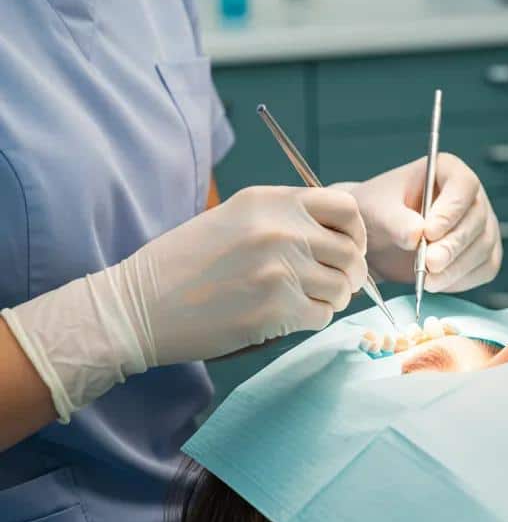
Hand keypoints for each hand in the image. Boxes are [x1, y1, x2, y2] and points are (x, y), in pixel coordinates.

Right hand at [2, 186, 368, 419]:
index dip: (355, 233)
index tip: (347, 249)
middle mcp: (282, 230)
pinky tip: (285, 318)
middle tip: (332, 286)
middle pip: (350, 253)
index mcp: (272, 201)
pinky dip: (311, 320)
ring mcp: (281, 269)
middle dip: (348, 274)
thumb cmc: (185, 263)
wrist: (138, 305)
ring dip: (330, 300)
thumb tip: (339, 238)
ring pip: (340, 288)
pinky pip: (321, 316)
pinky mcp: (276, 309)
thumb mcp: (236, 219)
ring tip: (303, 302)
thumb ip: (286, 220)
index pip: (346, 208)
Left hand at [350, 154, 502, 291]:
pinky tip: (437, 282)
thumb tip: (416, 236)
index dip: (451, 209)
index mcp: (448, 171)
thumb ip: (396, 221)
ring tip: (426, 279)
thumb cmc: (379, 212)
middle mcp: (471, 197)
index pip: (464, 185)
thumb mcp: (378, 211)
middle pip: (476, 220)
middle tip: (429, 263)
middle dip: (452, 246)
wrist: (377, 238)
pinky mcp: (483, 254)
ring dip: (455, 267)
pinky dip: (462, 279)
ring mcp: (481, 226)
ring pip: (482, 248)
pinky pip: (484, 269)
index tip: (429, 232)